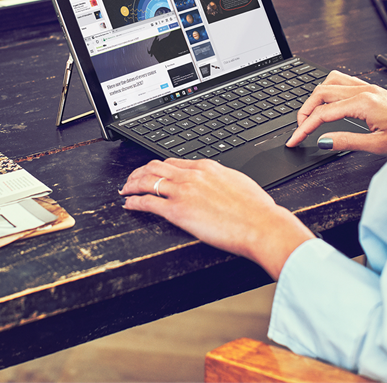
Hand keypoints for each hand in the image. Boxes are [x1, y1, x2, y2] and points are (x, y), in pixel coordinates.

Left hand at [120, 158, 315, 279]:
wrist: (260, 224)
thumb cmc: (256, 210)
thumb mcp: (238, 183)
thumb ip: (222, 180)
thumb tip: (218, 184)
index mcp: (206, 167)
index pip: (174, 162)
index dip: (159, 167)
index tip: (153, 172)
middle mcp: (192, 175)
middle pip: (156, 167)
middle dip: (140, 172)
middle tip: (132, 179)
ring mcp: (183, 191)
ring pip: (147, 181)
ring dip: (132, 184)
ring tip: (125, 190)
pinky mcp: (177, 211)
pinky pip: (147, 202)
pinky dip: (133, 202)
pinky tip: (128, 204)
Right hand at [285, 70, 386, 154]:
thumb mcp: (377, 145)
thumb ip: (347, 142)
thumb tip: (323, 141)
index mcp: (363, 103)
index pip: (323, 113)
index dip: (305, 127)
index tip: (295, 138)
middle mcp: (363, 90)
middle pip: (321, 93)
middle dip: (305, 111)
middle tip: (299, 128)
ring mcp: (367, 86)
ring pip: (329, 81)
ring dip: (315, 97)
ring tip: (310, 115)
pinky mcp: (370, 88)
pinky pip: (341, 81)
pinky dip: (328, 90)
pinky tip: (328, 103)